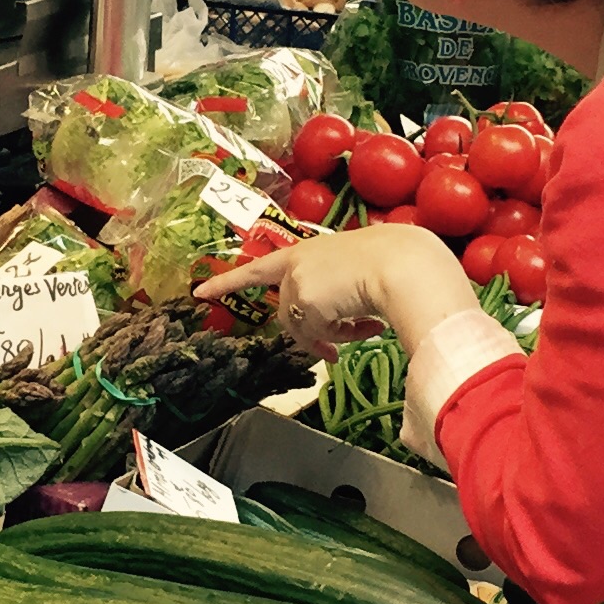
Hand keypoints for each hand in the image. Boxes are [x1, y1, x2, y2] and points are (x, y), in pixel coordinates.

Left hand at [200, 223, 480, 357]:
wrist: (403, 263)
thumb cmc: (392, 262)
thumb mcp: (354, 273)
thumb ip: (333, 293)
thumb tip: (330, 328)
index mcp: (305, 250)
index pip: (257, 267)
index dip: (227, 281)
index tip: (200, 292)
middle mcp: (295, 264)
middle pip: (289, 311)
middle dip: (314, 334)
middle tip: (335, 353)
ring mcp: (297, 282)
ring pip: (303, 326)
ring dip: (333, 335)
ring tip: (364, 328)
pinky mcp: (305, 301)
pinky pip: (318, 335)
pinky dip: (340, 338)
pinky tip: (367, 327)